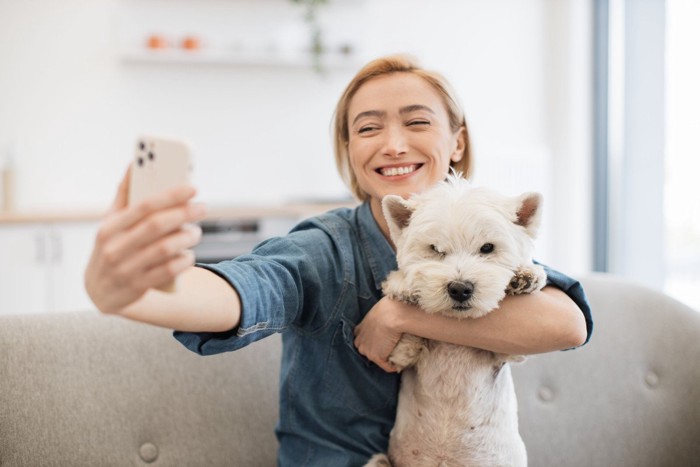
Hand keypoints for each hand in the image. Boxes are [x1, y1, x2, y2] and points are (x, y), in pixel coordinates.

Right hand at [84, 166, 207, 313]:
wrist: (99, 291)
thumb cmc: (111, 247)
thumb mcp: (111, 223)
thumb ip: (124, 195)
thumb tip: (134, 163)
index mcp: (110, 227)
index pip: (143, 206)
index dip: (170, 195)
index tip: (193, 188)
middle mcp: (115, 248)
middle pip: (157, 226)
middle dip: (184, 214)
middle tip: (202, 208)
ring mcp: (126, 269)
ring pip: (165, 249)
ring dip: (187, 238)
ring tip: (196, 232)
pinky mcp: (138, 287)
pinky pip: (168, 271)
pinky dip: (183, 261)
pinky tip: (189, 254)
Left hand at [353, 296, 414, 372]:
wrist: (392, 314)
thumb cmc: (388, 309)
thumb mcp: (378, 312)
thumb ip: (377, 319)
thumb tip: (387, 319)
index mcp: (359, 331)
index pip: (362, 340)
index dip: (372, 342)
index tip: (382, 342)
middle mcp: (359, 342)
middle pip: (367, 351)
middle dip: (377, 351)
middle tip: (391, 349)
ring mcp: (367, 351)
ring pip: (376, 358)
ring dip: (386, 358)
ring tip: (397, 355)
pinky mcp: (376, 357)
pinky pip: (386, 366)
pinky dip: (394, 366)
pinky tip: (400, 364)